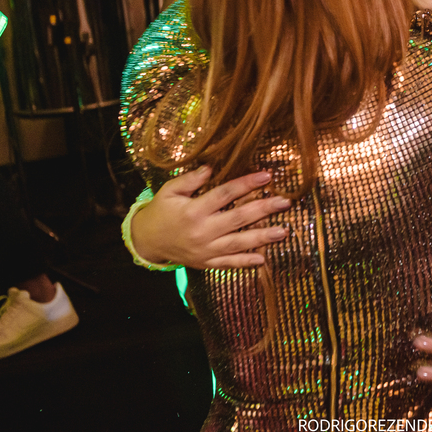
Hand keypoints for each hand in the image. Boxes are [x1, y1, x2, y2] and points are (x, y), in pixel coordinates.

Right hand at [130, 167, 291, 268]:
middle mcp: (202, 231)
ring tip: (283, 231)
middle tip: (285, 202)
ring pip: (238, 243)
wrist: (146, 241)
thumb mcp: (169, 191)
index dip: (246, 184)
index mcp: (194, 210)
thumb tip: (211, 168)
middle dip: (263, 210)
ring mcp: (205, 250)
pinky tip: (263, 259)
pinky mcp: (206, 262)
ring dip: (262, 237)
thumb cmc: (161, 211)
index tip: (266, 176)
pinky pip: (228, 263)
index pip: (225, 194)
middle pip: (238, 219)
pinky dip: (245, 262)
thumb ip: (190, 180)